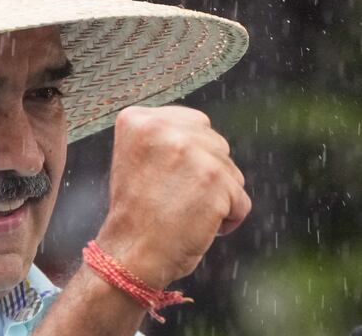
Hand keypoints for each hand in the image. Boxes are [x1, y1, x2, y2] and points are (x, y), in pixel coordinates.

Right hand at [94, 105, 250, 288]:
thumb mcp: (135, 158)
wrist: (130, 251)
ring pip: (230, 170)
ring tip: (183, 211)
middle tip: (173, 195)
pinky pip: (241, 200)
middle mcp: (163, 127)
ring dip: (216, 195)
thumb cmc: (134, 213)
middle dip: (204, 171)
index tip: (165, 178)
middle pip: (214, 143)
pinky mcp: (215, 178)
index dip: (186, 156)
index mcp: (138, 120)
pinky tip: (198, 225)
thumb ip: (164, 137)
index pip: (191, 123)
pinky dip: (227, 218)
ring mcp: (191, 151)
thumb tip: (202, 133)